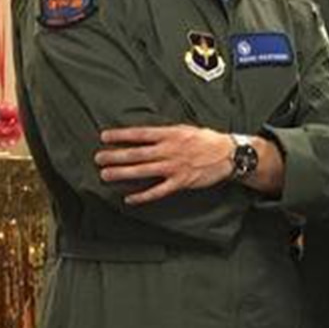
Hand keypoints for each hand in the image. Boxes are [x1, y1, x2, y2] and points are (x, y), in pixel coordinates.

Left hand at [96, 125, 233, 204]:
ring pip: (143, 171)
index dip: (120, 135)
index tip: (105, 137)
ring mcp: (174, 167)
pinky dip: (143, 195)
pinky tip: (130, 198)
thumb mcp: (185, 129)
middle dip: (115, 156)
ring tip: (106, 175)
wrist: (230, 154)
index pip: (139, 134)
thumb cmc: (208, 140)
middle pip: (136, 154)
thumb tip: (145, 135)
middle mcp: (169, 151)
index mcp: (170, 135)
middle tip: (99, 158)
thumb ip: (165, 133)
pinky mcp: (181, 182)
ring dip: (122, 173)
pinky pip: (158, 190)